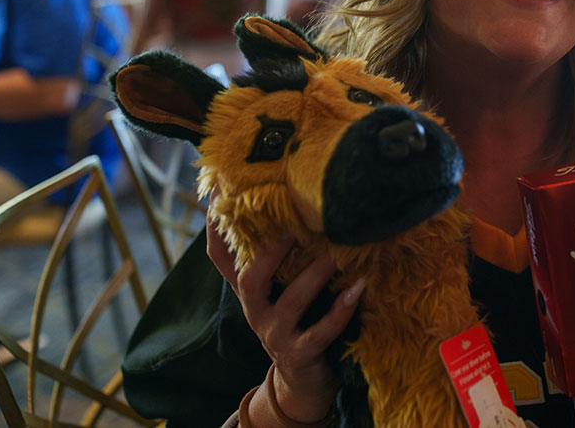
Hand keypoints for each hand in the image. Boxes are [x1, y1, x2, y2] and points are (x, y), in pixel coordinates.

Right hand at [206, 215, 364, 421]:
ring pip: (290, 303)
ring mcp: (276, 334)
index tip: (220, 193)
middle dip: (269, 252)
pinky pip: (321, 332)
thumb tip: (294, 204)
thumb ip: (281, 254)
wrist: (303, 382)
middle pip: (248, 279)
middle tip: (293, 227)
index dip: (216, 227)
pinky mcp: (300, 354)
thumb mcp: (281, 287)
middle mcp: (256, 310)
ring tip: (334, 256)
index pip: (220, 256)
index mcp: (250, 290)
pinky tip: (357, 288)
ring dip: (313, 276)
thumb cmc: (298, 320)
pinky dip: (341, 310)